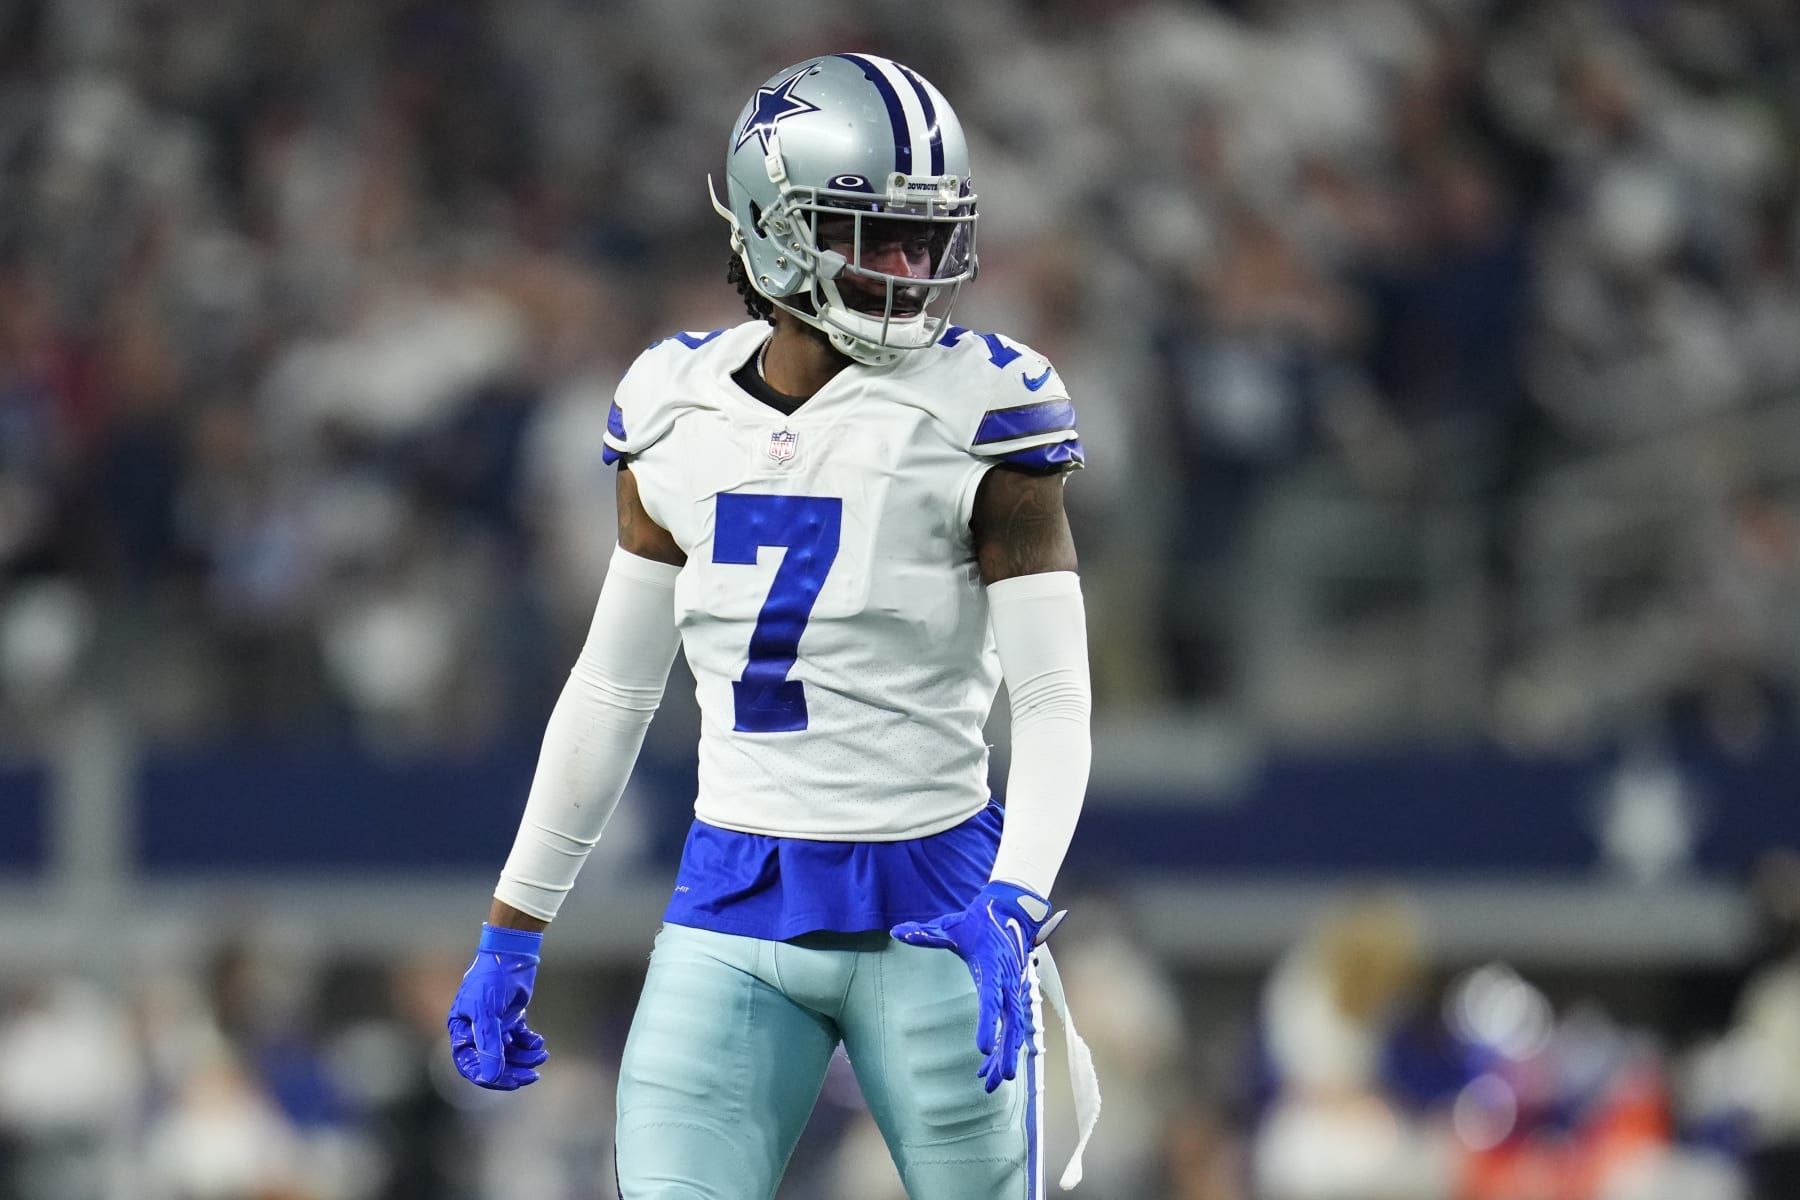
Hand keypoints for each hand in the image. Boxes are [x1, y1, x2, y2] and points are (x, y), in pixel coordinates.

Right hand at [446, 924, 550, 1089]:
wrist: (511, 954)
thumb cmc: (491, 980)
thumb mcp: (487, 1014)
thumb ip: (490, 1046)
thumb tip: (491, 1078)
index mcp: (462, 1031)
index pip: (471, 1065)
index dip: (490, 1077)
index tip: (512, 1082)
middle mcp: (476, 1031)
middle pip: (493, 1063)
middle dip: (513, 1070)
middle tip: (533, 1075)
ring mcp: (494, 1025)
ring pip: (509, 1053)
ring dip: (526, 1057)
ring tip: (542, 1053)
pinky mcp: (511, 1018)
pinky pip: (520, 1040)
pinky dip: (530, 1043)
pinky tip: (539, 1041)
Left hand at [891, 882, 1063, 1091]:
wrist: (1010, 912)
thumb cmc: (977, 922)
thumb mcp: (952, 927)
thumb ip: (925, 933)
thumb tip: (896, 931)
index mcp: (992, 967)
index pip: (991, 1000)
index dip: (987, 1025)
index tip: (982, 1049)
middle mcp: (1008, 982)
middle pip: (1011, 1023)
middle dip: (1006, 1052)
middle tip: (1000, 1079)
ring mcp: (1015, 990)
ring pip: (1014, 1030)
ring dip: (1006, 1057)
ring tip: (994, 1085)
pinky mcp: (1015, 995)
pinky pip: (1012, 1026)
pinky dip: (1004, 1048)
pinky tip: (991, 1070)